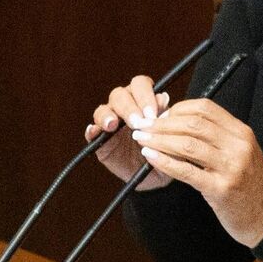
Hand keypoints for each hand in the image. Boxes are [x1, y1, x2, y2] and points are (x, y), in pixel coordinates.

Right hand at [87, 75, 172, 189]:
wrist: (156, 177)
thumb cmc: (165, 152)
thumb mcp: (170, 137)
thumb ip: (166, 117)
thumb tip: (163, 97)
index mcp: (143, 101)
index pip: (140, 85)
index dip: (145, 95)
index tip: (152, 113)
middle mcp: (125, 108)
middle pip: (120, 94)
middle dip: (128, 107)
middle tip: (136, 124)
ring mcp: (110, 123)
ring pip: (103, 109)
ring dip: (107, 115)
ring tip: (112, 125)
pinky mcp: (100, 140)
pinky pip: (92, 131)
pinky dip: (92, 130)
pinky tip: (95, 132)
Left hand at [131, 99, 262, 246]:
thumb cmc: (249, 186)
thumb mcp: (239, 153)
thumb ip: (215, 137)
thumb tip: (177, 123)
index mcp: (242, 132)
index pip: (205, 108)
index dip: (177, 109)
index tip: (160, 117)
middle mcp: (238, 146)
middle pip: (193, 123)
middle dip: (162, 123)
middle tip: (143, 126)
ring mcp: (231, 167)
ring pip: (187, 144)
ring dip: (158, 140)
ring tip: (141, 139)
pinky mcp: (221, 189)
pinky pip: (186, 171)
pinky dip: (164, 162)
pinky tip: (150, 157)